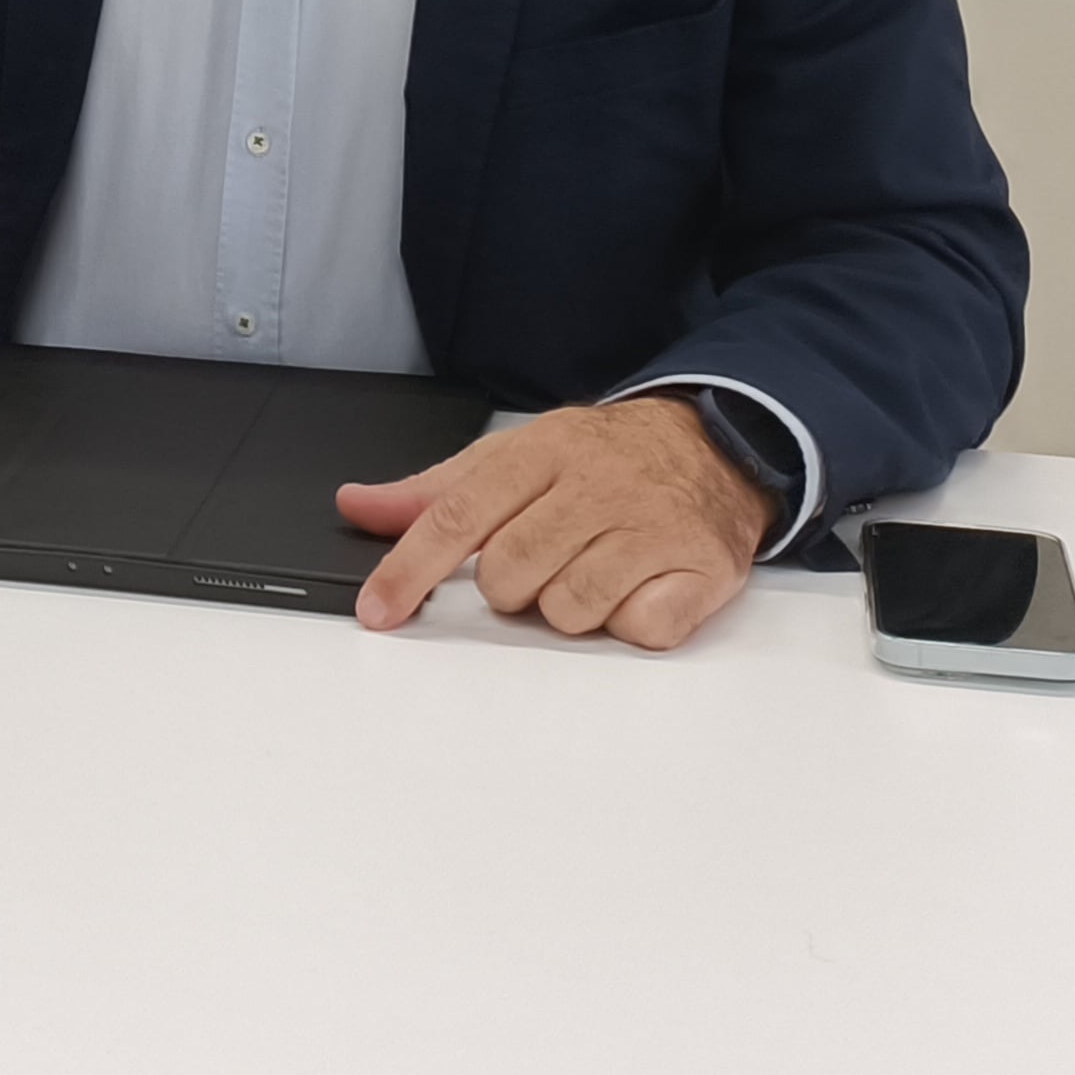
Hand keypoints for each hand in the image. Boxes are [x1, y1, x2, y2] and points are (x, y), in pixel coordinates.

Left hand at [338, 392, 772, 647]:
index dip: (409, 568)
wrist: (717, 446)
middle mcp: (595, 485)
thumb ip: (435, 491)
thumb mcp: (516, 456)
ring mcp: (651, 526)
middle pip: (510, 576)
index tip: (377, 611)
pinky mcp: (700, 569)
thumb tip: (357, 505)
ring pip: (569, 611)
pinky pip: (640, 629)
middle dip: (513, 586)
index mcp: (541, 451)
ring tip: (594, 567)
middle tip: (543, 558)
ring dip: (572, 607)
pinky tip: (642, 586)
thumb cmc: (601, 461)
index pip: (457, 516)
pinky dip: (634, 620)